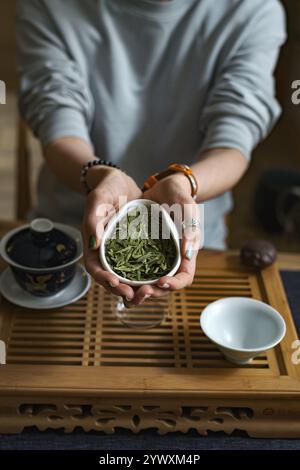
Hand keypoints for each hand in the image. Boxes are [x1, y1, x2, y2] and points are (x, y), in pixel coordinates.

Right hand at [83, 166, 141, 300]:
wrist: (120, 182)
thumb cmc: (106, 189)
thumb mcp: (98, 200)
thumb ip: (93, 219)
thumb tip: (93, 244)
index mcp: (93, 244)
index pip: (95, 268)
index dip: (104, 279)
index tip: (116, 284)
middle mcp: (106, 252)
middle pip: (110, 277)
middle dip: (121, 289)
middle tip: (135, 296)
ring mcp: (120, 251)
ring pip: (125, 275)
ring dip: (134, 286)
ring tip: (147, 293)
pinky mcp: (134, 247)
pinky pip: (139, 264)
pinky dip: (145, 274)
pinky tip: (158, 278)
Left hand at [126, 172, 201, 305]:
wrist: (163, 185)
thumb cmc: (179, 195)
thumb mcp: (187, 208)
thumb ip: (190, 228)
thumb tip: (189, 255)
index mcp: (185, 253)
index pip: (184, 277)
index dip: (174, 285)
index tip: (161, 282)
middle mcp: (170, 259)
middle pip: (163, 285)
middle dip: (152, 292)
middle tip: (138, 293)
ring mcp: (155, 256)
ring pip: (147, 280)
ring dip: (137, 290)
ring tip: (125, 292)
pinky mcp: (141, 250)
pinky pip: (134, 268)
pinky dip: (126, 276)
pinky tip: (114, 278)